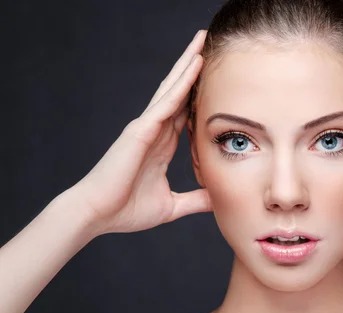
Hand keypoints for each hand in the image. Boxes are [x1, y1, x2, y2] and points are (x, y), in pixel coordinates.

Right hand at [71, 30, 211, 234]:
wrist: (97, 215)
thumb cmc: (127, 211)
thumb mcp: (172, 206)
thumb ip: (195, 201)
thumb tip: (217, 201)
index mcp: (162, 145)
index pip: (186, 113)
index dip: (200, 94)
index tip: (218, 79)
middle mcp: (155, 131)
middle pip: (179, 93)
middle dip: (193, 69)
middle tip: (209, 44)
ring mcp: (146, 127)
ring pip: (173, 89)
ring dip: (188, 64)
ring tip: (203, 40)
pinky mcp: (140, 130)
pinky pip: (166, 102)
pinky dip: (182, 83)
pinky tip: (195, 65)